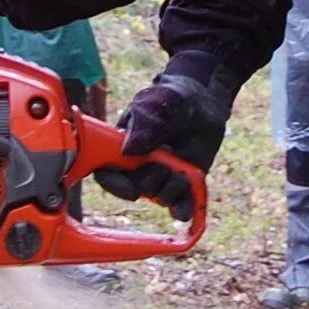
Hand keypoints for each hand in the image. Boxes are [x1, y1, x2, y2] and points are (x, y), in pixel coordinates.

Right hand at [94, 69, 230, 218]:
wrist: (202, 101)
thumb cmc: (170, 99)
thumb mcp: (155, 105)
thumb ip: (143, 125)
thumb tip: (129, 150)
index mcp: (121, 147)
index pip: (106, 173)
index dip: (115, 186)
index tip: (133, 190)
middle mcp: (138, 166)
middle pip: (134, 189)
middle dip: (151, 183)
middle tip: (164, 165)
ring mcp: (161, 175)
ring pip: (158, 197)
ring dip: (171, 190)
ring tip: (182, 173)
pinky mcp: (183, 182)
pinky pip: (180, 205)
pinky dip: (184, 209)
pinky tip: (187, 209)